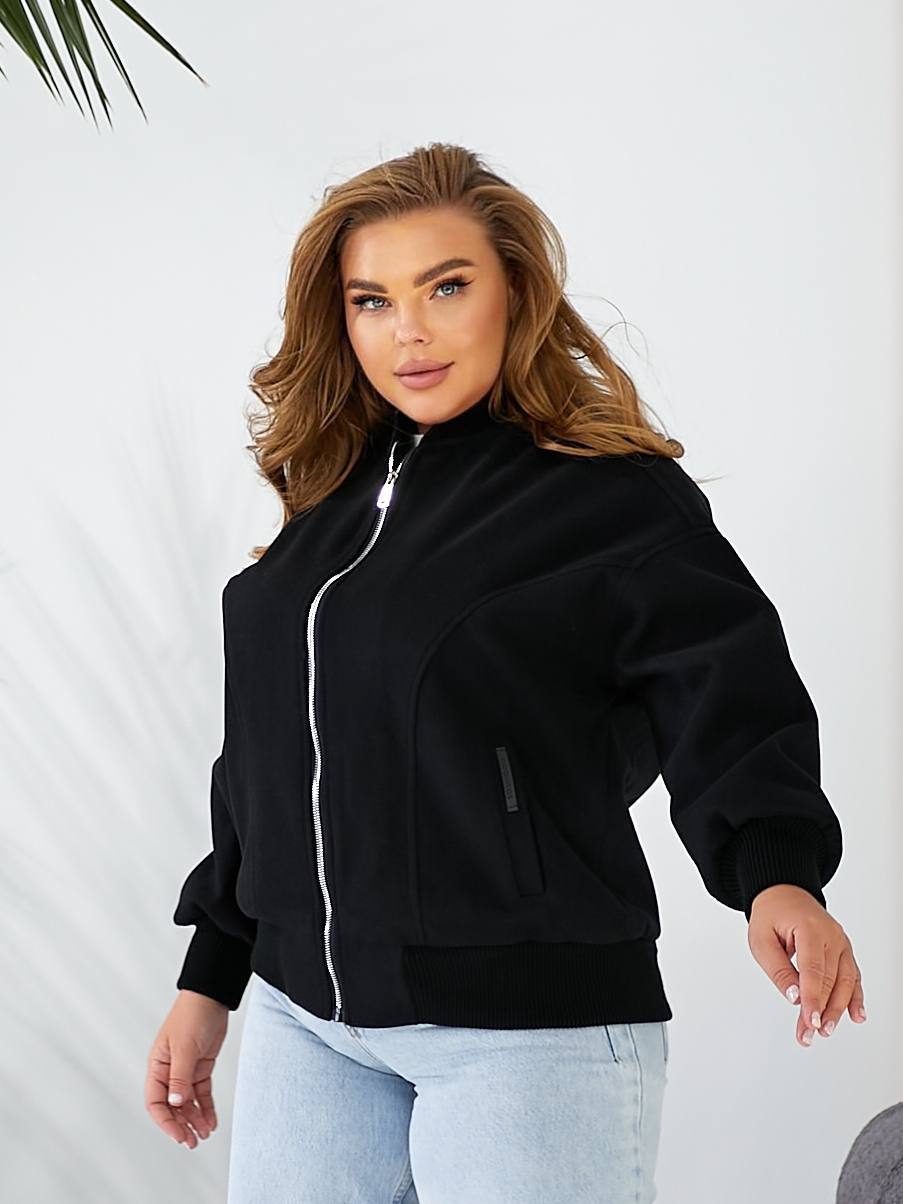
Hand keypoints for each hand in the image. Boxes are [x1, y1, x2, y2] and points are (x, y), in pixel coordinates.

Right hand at [145, 990, 228, 1147]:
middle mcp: (170, 1071)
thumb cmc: (192, 1015)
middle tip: (192, 1142)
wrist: (212, 997)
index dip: (165, 1121)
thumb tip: (175, 1104)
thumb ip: (180, 1077)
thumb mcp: (184, 1048)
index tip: (178, 1135)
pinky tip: (211, 1121)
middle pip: (172, 1107)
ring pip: (187, 1103)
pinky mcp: (201, 1067)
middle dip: (181, 1126)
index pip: (156, 1102)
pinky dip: (206, 1108)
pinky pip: (201, 1094)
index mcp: (158, 1066)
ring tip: (204, 1134)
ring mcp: (186, 1070)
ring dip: (195, 1120)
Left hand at [747, 884, 865, 1046]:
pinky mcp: (844, 950)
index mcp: (808, 928)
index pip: (813, 969)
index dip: (812, 998)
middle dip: (821, 1010)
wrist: (784, 893)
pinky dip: (855, 997)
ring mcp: (841, 942)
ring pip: (845, 980)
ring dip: (838, 1009)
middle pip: (830, 979)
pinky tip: (856, 1016)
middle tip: (809, 1034)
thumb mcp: (761, 941)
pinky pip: (852, 975)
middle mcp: (831, 934)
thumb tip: (794, 998)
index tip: (810, 1021)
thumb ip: (778, 970)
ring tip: (826, 1030)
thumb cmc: (771, 916)